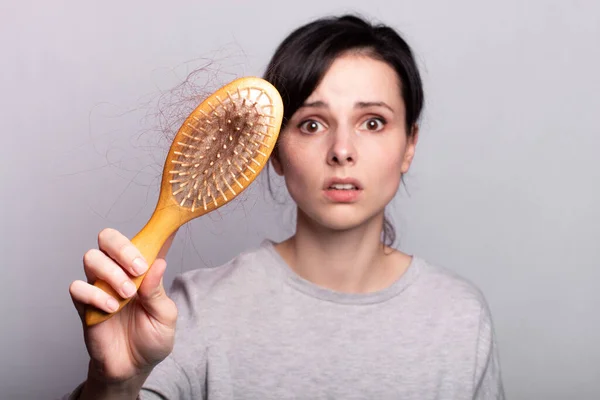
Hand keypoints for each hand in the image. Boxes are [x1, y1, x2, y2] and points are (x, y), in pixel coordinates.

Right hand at [69, 228, 177, 384]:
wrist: (133, 368)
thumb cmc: (152, 338)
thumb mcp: (165, 317)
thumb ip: (159, 292)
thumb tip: (158, 263)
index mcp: (143, 269)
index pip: (144, 240)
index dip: (152, 230)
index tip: (165, 229)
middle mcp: (119, 271)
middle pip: (108, 238)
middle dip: (122, 248)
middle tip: (138, 269)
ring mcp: (100, 286)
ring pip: (91, 258)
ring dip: (111, 273)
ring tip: (127, 295)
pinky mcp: (84, 305)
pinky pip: (78, 288)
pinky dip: (94, 295)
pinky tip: (111, 308)